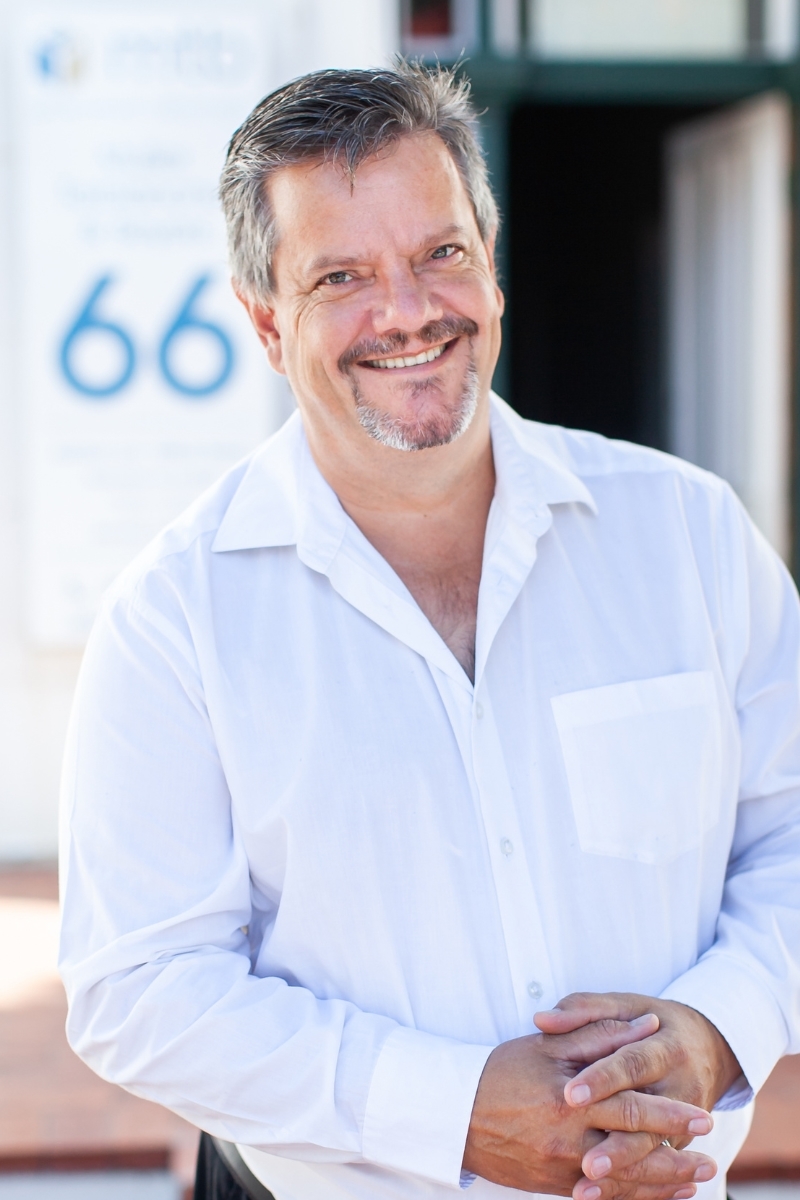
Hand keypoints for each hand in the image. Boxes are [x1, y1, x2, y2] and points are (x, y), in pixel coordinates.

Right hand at [463, 1015, 716, 1196]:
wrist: (454, 1112)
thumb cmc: (502, 1071)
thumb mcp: (548, 1045)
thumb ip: (601, 1035)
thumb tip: (647, 1025)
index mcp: (570, 1097)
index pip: (630, 1106)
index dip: (668, 1114)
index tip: (702, 1117)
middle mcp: (568, 1136)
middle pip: (632, 1150)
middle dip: (675, 1157)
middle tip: (710, 1160)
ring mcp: (560, 1167)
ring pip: (621, 1182)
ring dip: (661, 1184)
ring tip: (694, 1183)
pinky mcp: (552, 1186)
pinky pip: (601, 1199)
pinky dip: (633, 1198)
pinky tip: (656, 1197)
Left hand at [535, 993, 743, 1198]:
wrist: (706, 1046)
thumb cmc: (650, 1018)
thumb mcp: (623, 1004)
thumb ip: (584, 1010)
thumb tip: (541, 1020)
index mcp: (666, 1048)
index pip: (631, 1064)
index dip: (602, 1079)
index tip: (570, 1095)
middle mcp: (681, 1087)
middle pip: (647, 1118)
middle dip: (616, 1144)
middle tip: (585, 1163)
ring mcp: (684, 1121)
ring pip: (650, 1150)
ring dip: (620, 1172)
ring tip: (585, 1186)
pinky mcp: (678, 1142)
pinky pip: (654, 1167)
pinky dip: (630, 1185)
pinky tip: (599, 1195)